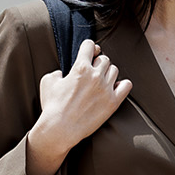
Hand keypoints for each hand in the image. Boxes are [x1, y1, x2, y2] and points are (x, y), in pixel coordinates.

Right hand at [30, 39, 131, 158]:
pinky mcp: (113, 102)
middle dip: (97, 63)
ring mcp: (106, 89)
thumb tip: (63, 73)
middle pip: (104, 59)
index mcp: (80, 68)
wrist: (60, 129)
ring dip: (108, 73)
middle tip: (92, 72)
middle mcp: (95, 76)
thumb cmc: (52, 106)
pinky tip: (114, 88)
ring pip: (115, 70)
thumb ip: (57, 71)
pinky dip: (122, 84)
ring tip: (100, 81)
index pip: (90, 45)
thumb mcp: (48, 82)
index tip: (88, 53)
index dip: (88, 48)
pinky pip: (127, 85)